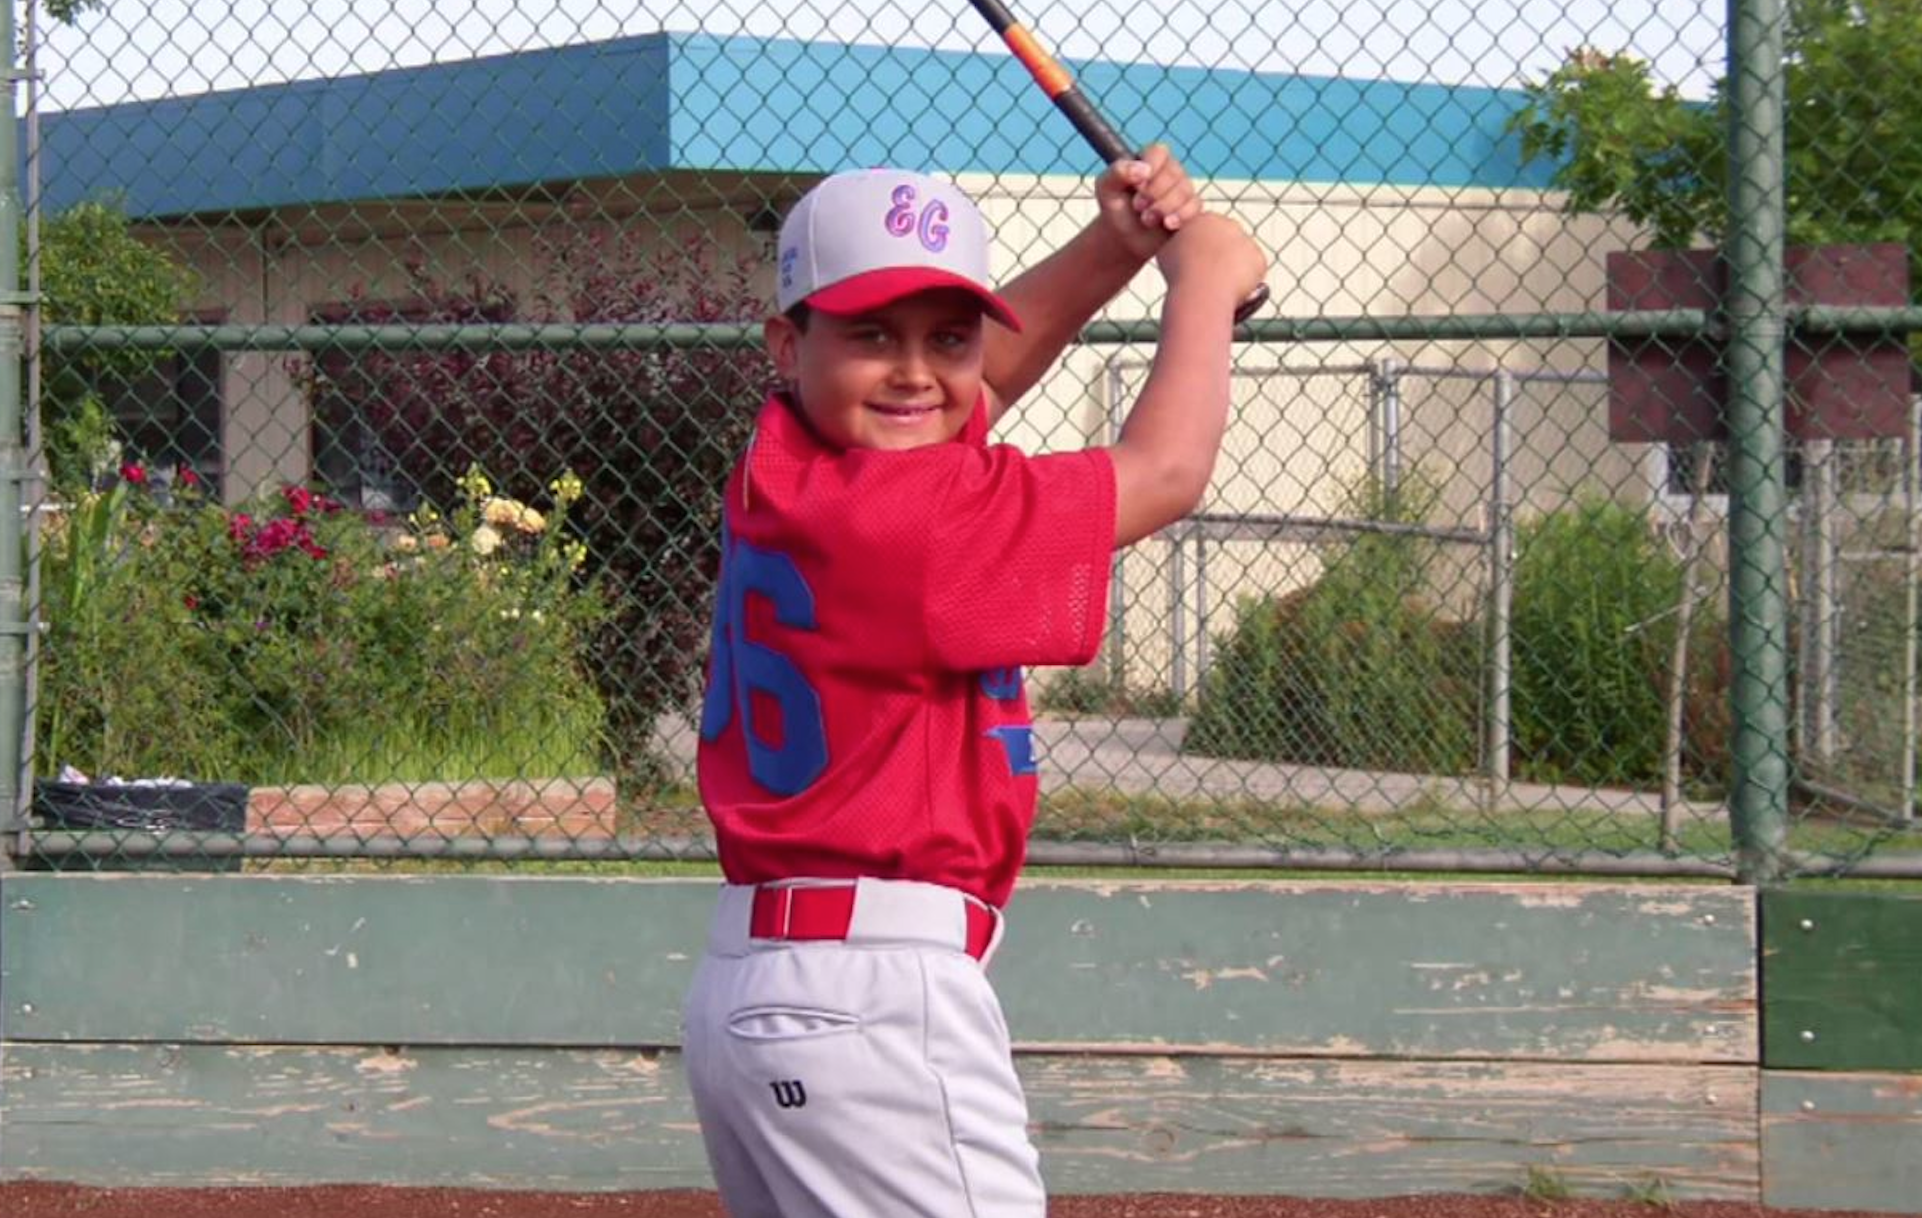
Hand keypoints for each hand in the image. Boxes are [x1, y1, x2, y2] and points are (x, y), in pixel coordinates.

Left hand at [1094, 144, 1202, 262]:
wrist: (1124, 237)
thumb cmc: (1116, 207)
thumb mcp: (1106, 188)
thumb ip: (1117, 172)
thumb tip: (1143, 170)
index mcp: (1150, 158)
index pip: (1159, 152)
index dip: (1151, 168)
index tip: (1137, 186)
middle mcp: (1170, 170)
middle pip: (1173, 173)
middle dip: (1154, 192)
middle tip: (1138, 207)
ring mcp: (1183, 189)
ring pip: (1184, 191)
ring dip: (1164, 207)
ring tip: (1146, 220)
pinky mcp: (1191, 208)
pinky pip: (1194, 207)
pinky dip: (1181, 216)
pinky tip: (1167, 224)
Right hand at [1156, 213, 1267, 306]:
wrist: (1201, 289)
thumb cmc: (1181, 273)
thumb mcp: (1166, 249)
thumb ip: (1174, 241)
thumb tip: (1174, 243)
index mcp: (1206, 219)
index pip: (1208, 232)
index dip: (1204, 250)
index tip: (1198, 265)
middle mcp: (1229, 224)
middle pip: (1228, 241)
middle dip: (1223, 256)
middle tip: (1212, 275)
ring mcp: (1246, 241)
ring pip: (1242, 256)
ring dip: (1236, 268)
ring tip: (1222, 285)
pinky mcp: (1259, 258)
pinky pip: (1254, 271)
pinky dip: (1248, 281)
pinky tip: (1235, 289)